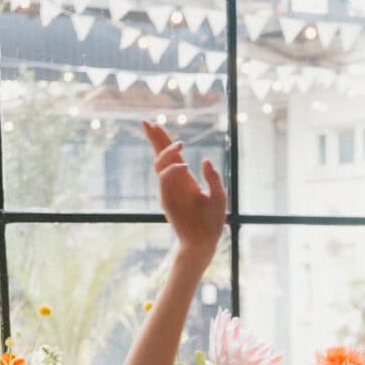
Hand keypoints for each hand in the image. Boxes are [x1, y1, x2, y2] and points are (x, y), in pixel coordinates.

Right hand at [142, 120, 225, 262]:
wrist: (203, 242)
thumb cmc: (212, 222)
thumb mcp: (218, 196)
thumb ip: (212, 177)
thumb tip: (205, 159)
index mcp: (185, 179)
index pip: (172, 155)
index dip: (163, 140)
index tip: (155, 124)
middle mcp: (174, 182)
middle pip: (160, 155)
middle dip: (154, 139)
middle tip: (146, 122)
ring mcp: (168, 190)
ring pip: (160, 165)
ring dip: (168, 152)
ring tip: (181, 144)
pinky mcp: (167, 200)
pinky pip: (165, 179)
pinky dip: (172, 169)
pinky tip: (184, 165)